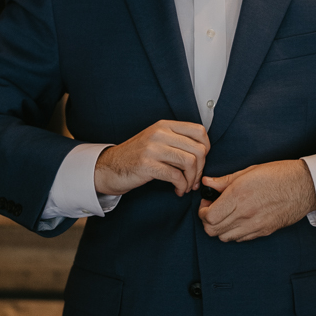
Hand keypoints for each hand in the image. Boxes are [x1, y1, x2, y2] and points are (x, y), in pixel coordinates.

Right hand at [94, 120, 209, 196]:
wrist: (108, 167)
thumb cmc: (136, 156)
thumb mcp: (156, 140)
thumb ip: (176, 140)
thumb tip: (203, 152)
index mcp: (164, 125)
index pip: (199, 131)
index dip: (206, 148)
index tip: (201, 161)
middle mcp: (160, 133)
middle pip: (198, 149)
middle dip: (201, 169)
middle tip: (194, 179)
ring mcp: (153, 148)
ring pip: (189, 162)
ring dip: (192, 179)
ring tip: (186, 186)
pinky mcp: (147, 164)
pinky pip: (176, 176)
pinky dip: (182, 186)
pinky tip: (178, 190)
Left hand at [198, 160, 315, 242]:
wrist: (305, 186)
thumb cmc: (279, 174)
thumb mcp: (249, 171)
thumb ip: (225, 180)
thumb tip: (207, 183)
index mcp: (238, 195)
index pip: (208, 216)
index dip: (202, 211)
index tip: (206, 202)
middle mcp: (245, 213)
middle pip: (212, 230)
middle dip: (207, 221)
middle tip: (212, 209)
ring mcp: (255, 225)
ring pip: (224, 238)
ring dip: (220, 228)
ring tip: (225, 215)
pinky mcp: (264, 231)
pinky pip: (240, 239)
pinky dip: (234, 233)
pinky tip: (238, 220)